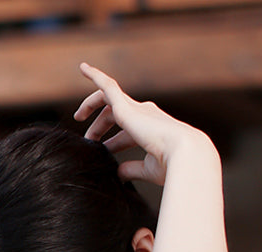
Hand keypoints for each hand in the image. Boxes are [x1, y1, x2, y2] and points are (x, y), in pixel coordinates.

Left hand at [74, 63, 193, 186]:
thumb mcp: (148, 169)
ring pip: (109, 96)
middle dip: (100, 126)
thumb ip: (132, 169)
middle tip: (87, 141)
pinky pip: (107, 86)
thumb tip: (118, 173)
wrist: (184, 154)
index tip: (102, 154)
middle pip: (115, 113)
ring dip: (91, 104)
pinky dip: (95, 76)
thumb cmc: (172, 165)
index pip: (127, 132)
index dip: (113, 143)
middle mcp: (144, 113)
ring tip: (78, 116)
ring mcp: (136, 108)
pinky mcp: (126, 107)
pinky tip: (83, 68)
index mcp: (151, 129)